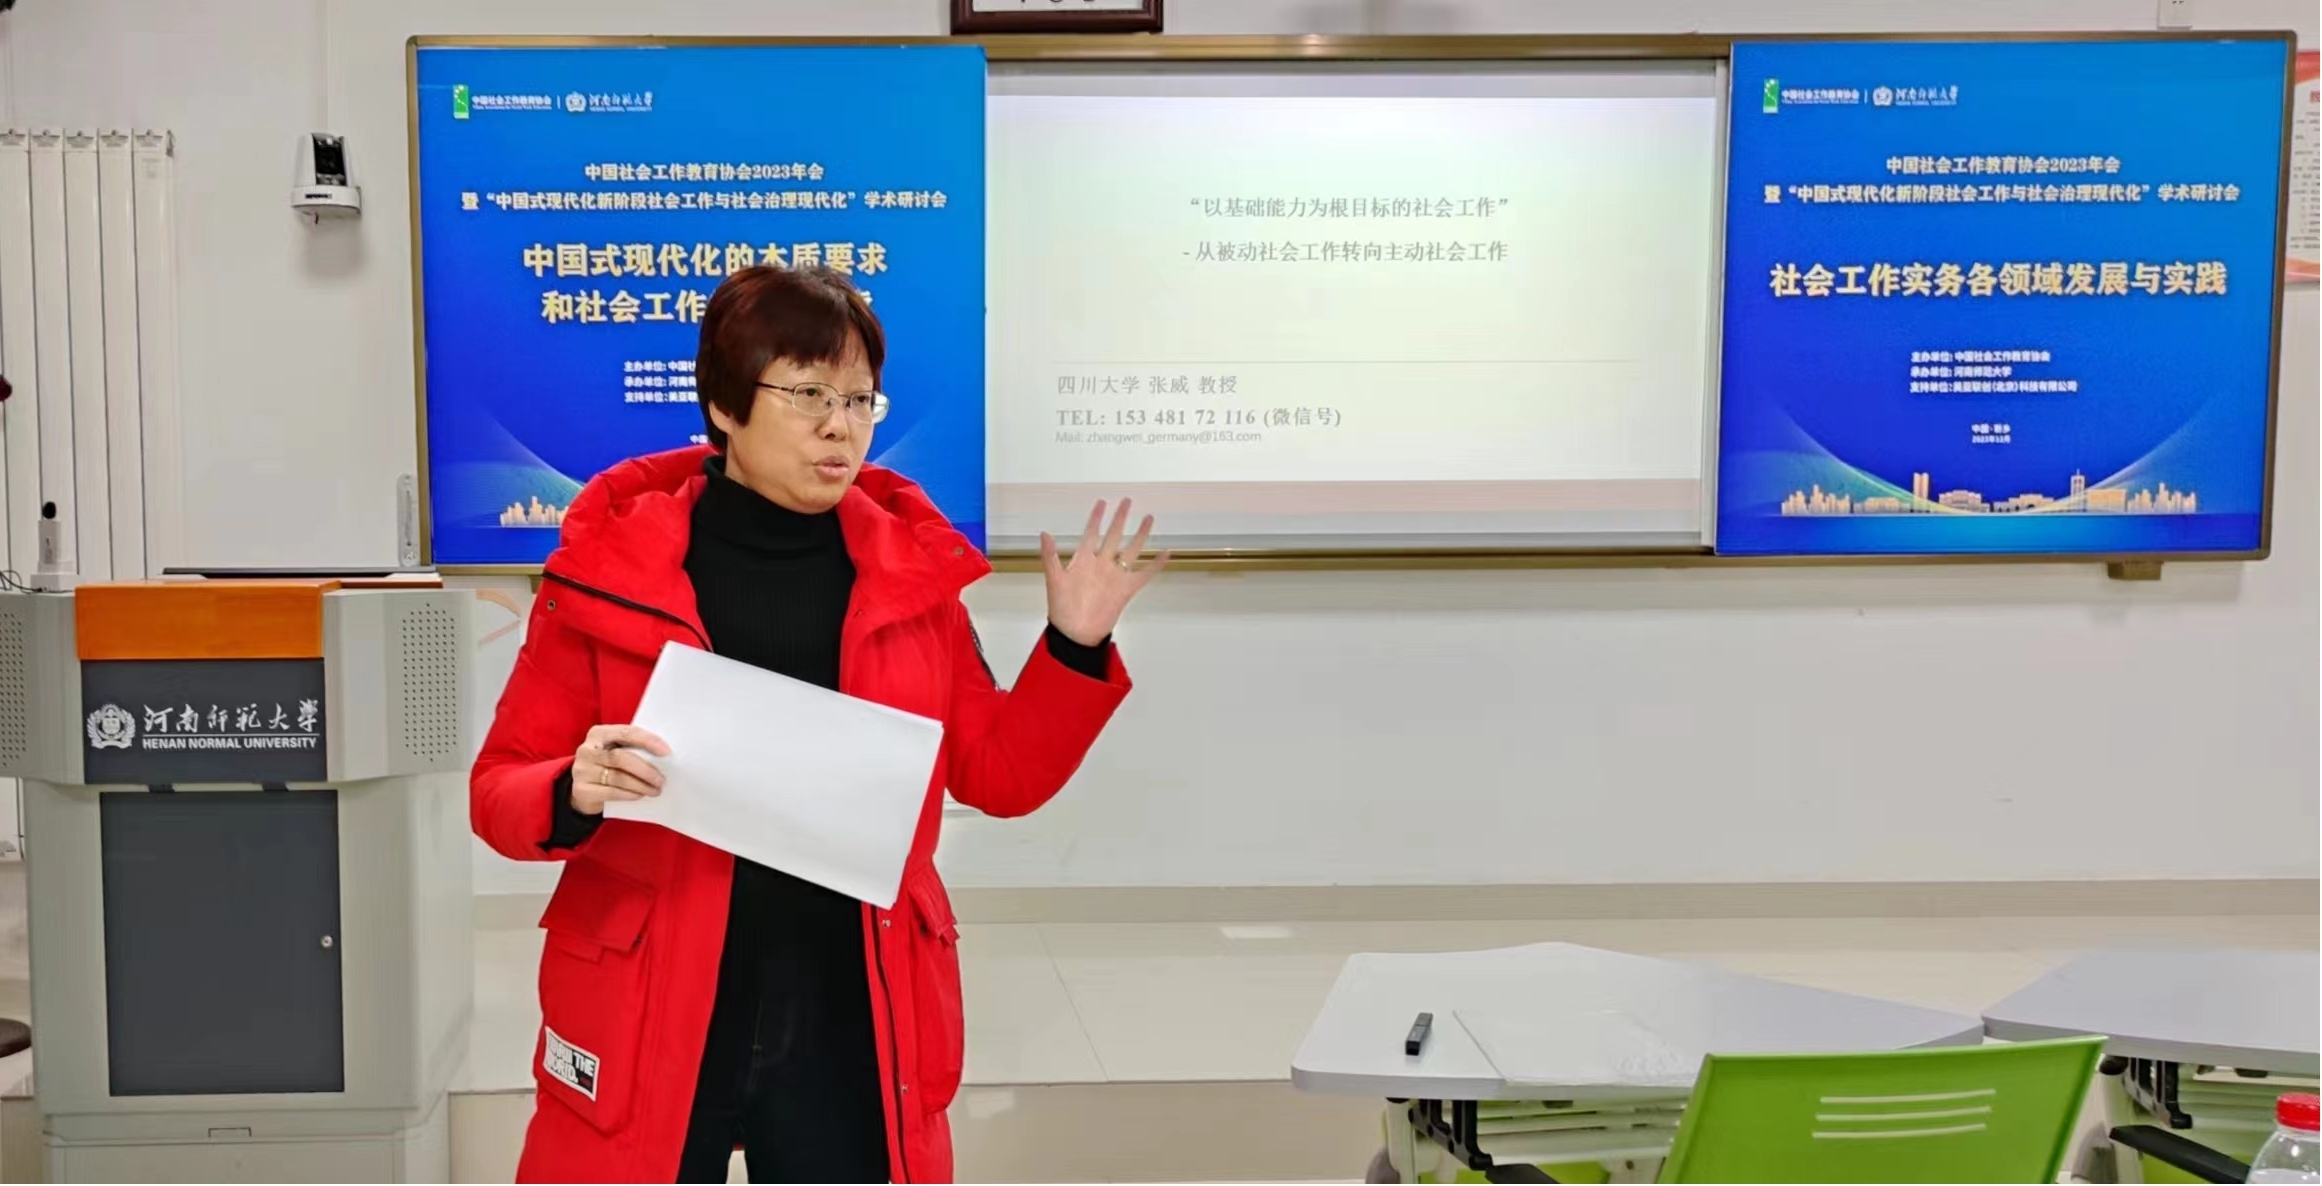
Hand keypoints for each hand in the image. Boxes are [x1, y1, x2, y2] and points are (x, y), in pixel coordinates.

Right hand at [569, 725, 670, 815]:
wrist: (584, 788)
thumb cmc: (608, 765)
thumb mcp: (616, 750)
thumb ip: (633, 748)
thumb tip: (663, 756)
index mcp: (599, 734)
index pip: (626, 733)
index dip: (647, 741)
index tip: (666, 752)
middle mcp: (587, 750)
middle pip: (621, 758)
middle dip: (646, 770)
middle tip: (662, 780)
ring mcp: (582, 770)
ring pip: (618, 778)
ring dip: (641, 785)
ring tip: (656, 790)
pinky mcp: (582, 790)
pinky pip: (611, 792)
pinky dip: (629, 794)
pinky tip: (640, 795)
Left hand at [1041, 499, 1168, 647]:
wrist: (1076, 633)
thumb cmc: (1062, 610)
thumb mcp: (1054, 580)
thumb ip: (1050, 556)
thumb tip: (1044, 533)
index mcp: (1083, 560)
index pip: (1091, 532)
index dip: (1096, 517)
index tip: (1102, 502)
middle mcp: (1101, 564)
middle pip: (1114, 535)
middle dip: (1120, 518)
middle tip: (1127, 501)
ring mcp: (1115, 575)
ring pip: (1131, 549)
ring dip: (1140, 535)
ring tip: (1148, 519)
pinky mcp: (1126, 589)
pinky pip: (1144, 573)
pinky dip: (1155, 564)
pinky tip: (1165, 554)